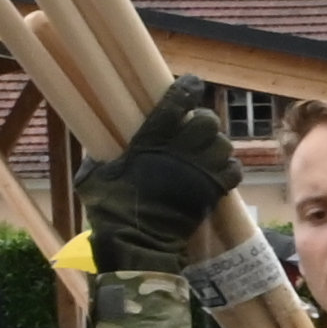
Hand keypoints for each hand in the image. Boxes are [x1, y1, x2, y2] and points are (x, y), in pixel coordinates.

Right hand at [84, 82, 247, 276]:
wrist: (137, 244)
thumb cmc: (110, 210)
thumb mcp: (93, 176)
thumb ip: (100, 155)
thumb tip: (100, 143)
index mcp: (151, 141)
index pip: (176, 103)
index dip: (186, 89)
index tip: (189, 83)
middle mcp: (180, 152)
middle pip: (206, 120)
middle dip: (202, 121)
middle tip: (192, 129)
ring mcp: (200, 171)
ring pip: (223, 143)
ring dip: (215, 145)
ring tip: (203, 152)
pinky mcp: (214, 191)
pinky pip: (233, 169)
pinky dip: (228, 167)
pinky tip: (215, 170)